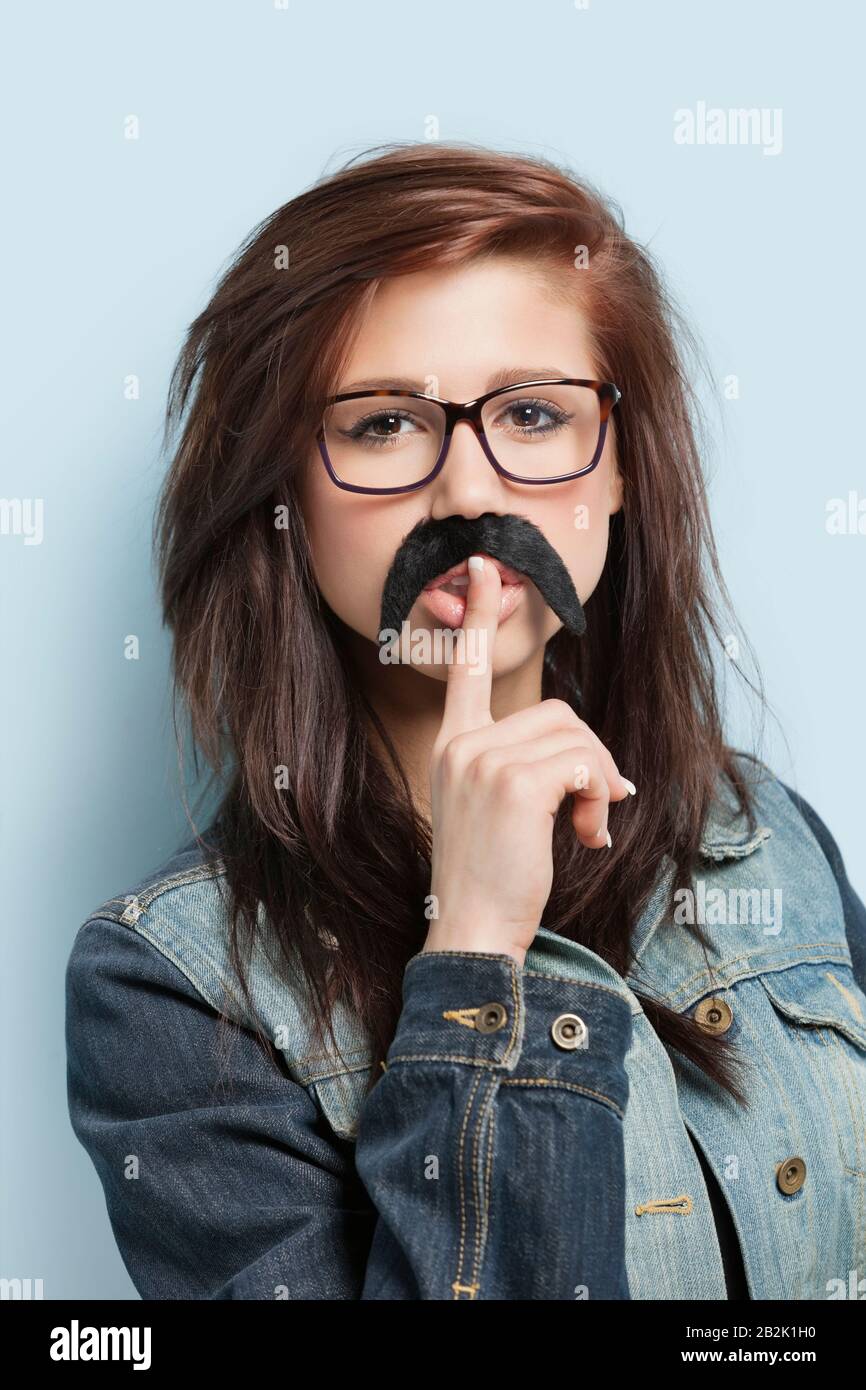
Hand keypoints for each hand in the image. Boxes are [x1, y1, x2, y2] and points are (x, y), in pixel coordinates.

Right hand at [422, 555, 633, 965]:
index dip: (478, 614)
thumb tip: (597, 763)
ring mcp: (484, 760)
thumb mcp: (495, 810)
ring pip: (576, 737)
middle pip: (557, 712)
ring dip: (598, 784)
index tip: (485, 567)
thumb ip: (524, 768)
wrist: (472, 929)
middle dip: (590, 759)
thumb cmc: (490, 877)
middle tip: (593, 809)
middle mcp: (462, 744)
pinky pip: (584, 763)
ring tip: (585, 828)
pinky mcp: (514, 782)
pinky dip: (599, 798)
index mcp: (453, 745)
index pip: (466, 668)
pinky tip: (586, 835)